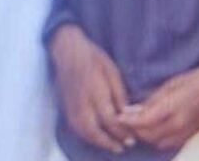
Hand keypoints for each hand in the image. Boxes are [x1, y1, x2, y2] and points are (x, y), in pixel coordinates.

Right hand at [50, 25, 134, 153]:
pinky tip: (97, 139)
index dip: (121, 131)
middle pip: (95, 131)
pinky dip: (88, 138)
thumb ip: (120, 94)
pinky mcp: (66, 109)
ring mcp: (71, 107)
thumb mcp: (112, 71)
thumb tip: (129, 113)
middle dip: (110, 142)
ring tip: (113, 147)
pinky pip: (76, 129)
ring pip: (84, 133)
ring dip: (99, 143)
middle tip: (124, 146)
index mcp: (95, 91)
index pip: (109, 119)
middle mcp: (81, 103)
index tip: (132, 137)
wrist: (67, 52)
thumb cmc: (93, 58)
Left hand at [120, 67, 198, 150]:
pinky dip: (157, 139)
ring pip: (157, 143)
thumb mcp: (171, 84)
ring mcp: (185, 132)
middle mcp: (178, 124)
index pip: (143, 121)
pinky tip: (153, 129)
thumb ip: (152, 100)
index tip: (118, 116)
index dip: (128, 121)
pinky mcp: (189, 136)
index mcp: (173, 107)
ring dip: (145, 136)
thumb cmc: (196, 79)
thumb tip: (133, 110)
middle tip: (125, 120)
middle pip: (147, 135)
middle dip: (133, 129)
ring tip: (138, 124)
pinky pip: (168, 144)